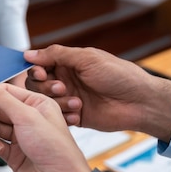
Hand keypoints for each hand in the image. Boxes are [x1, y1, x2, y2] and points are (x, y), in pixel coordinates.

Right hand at [24, 45, 170, 141]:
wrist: (141, 102)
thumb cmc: (120, 76)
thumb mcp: (87, 58)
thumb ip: (57, 54)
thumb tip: (30, 53)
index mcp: (68, 64)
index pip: (40, 65)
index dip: (36, 70)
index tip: (41, 73)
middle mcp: (66, 80)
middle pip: (37, 84)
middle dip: (45, 87)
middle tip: (61, 88)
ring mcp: (69, 99)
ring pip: (45, 102)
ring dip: (57, 102)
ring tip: (76, 102)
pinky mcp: (74, 116)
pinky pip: (58, 118)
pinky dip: (64, 116)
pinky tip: (78, 113)